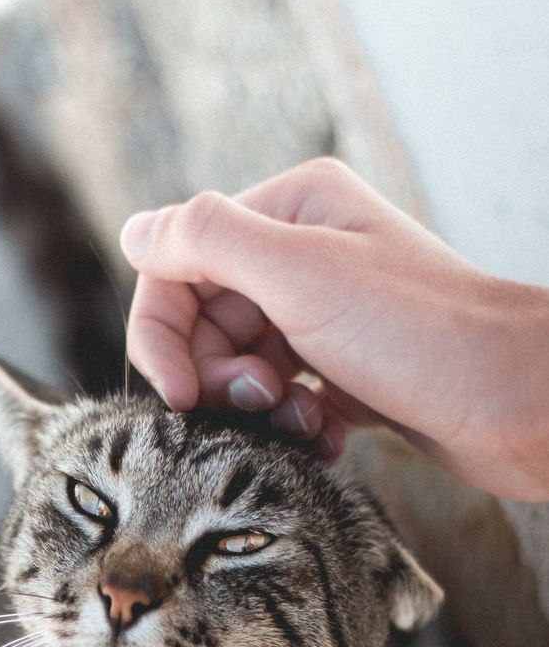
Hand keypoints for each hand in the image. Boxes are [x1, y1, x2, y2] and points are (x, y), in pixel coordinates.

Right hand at [120, 158, 548, 499]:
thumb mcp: (300, 273)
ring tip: (300, 420)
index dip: (164, 331)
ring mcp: (324, 316)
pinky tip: (324, 436)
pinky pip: (281, 399)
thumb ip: (207, 242)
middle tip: (260, 400)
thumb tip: (135, 232)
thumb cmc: (420, 334)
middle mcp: (304, 255)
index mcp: (291, 210)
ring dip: (256, 406)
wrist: (516, 401)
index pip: (180, 262)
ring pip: (240, 366)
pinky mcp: (343, 372)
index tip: (179, 393)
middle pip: (205, 322)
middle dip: (219, 375)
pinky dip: (290, 425)